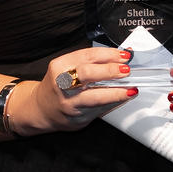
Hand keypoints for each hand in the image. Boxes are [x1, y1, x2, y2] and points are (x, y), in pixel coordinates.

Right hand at [17, 47, 137, 132]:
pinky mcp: (77, 117)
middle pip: (87, 74)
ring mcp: (69, 102)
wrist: (42, 109)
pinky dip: (114, 102)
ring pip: (94, 97)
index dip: (108, 54)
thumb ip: (93, 61)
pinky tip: (123, 98)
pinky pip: (99, 109)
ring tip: (129, 88)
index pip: (86, 56)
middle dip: (109, 71)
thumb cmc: (58, 85)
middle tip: (126, 70)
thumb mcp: (68, 68)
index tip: (123, 55)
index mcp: (60, 66)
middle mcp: (62, 84)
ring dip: (115, 92)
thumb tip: (122, 55)